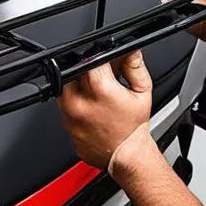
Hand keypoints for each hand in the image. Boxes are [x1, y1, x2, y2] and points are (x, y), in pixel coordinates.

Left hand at [59, 51, 154, 170]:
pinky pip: (63, 105)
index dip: (99, 57)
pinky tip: (90, 107)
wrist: (125, 156)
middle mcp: (80, 102)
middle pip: (73, 70)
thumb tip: (130, 49)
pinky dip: (74, 102)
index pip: (91, 59)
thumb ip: (135, 66)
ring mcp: (70, 115)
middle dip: (85, 70)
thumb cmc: (133, 127)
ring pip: (64, 86)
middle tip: (99, 79)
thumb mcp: (142, 92)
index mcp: (101, 91)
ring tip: (95, 95)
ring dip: (77, 85)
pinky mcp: (65, 125)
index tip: (106, 63)